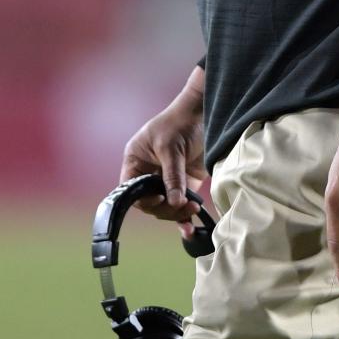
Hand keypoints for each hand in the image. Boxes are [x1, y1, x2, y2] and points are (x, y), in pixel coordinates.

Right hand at [120, 84, 207, 239]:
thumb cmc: (181, 122)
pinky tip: (189, 227)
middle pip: (150, 202)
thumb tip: (173, 203)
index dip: (144, 199)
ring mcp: (167, 178)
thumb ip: (172, 176)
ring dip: (178, 212)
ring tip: (193, 209)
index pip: (132, 189)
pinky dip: (185, 215)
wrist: (206, 111)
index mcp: (136, 161)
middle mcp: (148, 172)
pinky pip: (181, 204)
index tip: (161, 199)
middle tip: (182, 206)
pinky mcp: (185, 182)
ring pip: (166, 206)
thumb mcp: (172, 148)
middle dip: (166, 208)